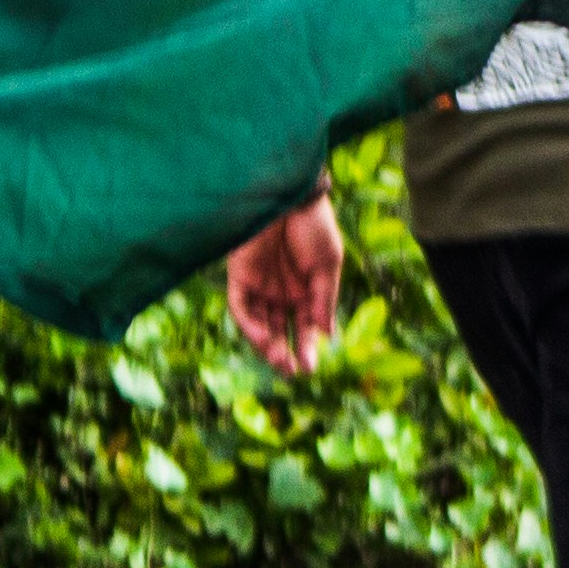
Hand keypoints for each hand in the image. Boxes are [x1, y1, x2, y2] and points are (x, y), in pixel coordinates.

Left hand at [223, 199, 343, 377]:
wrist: (291, 196)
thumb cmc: (314, 225)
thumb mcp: (328, 263)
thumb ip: (325, 298)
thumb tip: (327, 334)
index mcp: (305, 290)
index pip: (304, 327)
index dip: (307, 347)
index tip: (310, 366)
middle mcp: (281, 292)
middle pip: (279, 331)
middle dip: (284, 353)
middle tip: (290, 371)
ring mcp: (260, 285)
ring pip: (259, 325)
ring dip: (266, 345)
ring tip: (278, 360)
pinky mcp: (240, 276)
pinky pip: (241, 307)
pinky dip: (249, 325)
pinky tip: (263, 337)